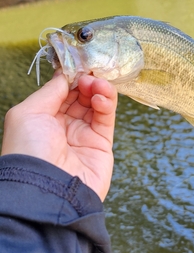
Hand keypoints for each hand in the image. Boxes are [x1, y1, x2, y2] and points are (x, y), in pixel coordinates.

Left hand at [1, 72, 117, 200]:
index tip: (78, 63)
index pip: (60, 91)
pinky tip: (101, 96)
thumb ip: (50, 91)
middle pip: (79, 96)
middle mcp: (62, 127)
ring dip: (98, 88)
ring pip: (95, 104)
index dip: (70, 76)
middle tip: (89, 72)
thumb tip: (66, 75)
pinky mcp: (101, 145)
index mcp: (42, 119)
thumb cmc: (29, 150)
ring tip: (96, 83)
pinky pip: (106, 118)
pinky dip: (107, 103)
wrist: (45, 189)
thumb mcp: (29, 112)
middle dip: (85, 80)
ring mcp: (82, 136)